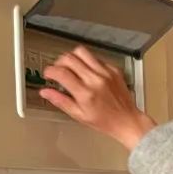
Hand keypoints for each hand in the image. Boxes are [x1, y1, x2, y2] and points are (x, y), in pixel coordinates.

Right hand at [40, 46, 155, 151]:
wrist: (127, 120)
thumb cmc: (106, 121)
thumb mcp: (79, 115)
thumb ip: (61, 101)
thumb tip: (45, 92)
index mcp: (86, 93)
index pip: (61, 73)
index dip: (50, 71)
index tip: (48, 74)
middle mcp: (96, 80)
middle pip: (69, 58)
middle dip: (58, 62)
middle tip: (58, 70)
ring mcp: (106, 73)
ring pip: (82, 52)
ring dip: (72, 57)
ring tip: (71, 67)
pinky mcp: (113, 69)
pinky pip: (95, 58)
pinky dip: (87, 62)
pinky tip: (87, 72)